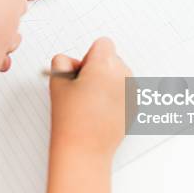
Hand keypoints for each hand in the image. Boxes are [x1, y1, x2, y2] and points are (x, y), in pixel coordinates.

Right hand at [49, 37, 131, 159]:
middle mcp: (123, 75)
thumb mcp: (57, 82)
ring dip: (108, 81)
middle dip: (99, 68)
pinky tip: (101, 111)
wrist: (85, 148)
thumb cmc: (71, 119)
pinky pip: (126, 90)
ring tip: (91, 102)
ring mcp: (132, 91)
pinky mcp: (136, 105)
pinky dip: (115, 95)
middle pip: (112, 58)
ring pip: (120, 74)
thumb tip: (71, 62)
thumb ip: (62, 62)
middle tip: (83, 89)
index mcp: (104, 65)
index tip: (82, 72)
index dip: (89, 56)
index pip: (103, 44)